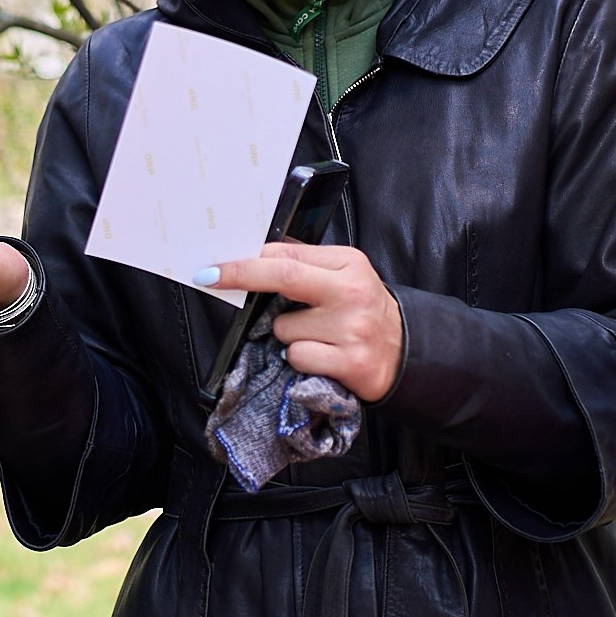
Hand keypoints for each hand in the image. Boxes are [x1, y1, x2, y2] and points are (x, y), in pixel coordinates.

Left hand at [205, 241, 403, 402]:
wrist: (405, 354)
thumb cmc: (363, 311)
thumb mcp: (344, 277)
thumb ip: (307, 264)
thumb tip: (256, 254)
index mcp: (349, 263)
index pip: (288, 255)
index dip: (247, 259)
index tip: (216, 264)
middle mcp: (352, 292)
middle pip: (285, 277)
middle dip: (241, 275)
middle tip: (210, 275)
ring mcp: (352, 328)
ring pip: (284, 328)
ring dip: (287, 335)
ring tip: (317, 336)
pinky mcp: (350, 362)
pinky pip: (298, 356)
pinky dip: (301, 358)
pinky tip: (323, 356)